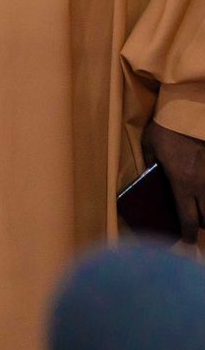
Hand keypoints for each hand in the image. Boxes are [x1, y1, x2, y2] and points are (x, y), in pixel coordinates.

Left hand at [144, 119, 204, 242]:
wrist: (190, 109)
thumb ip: (151, 163)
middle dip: (201, 224)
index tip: (186, 240)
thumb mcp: (150, 145)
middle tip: (193, 222)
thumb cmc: (167, 127)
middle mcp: (202, 184)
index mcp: (182, 182)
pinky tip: (202, 190)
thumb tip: (150, 176)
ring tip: (200, 206)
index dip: (187, 233)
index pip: (188, 218)